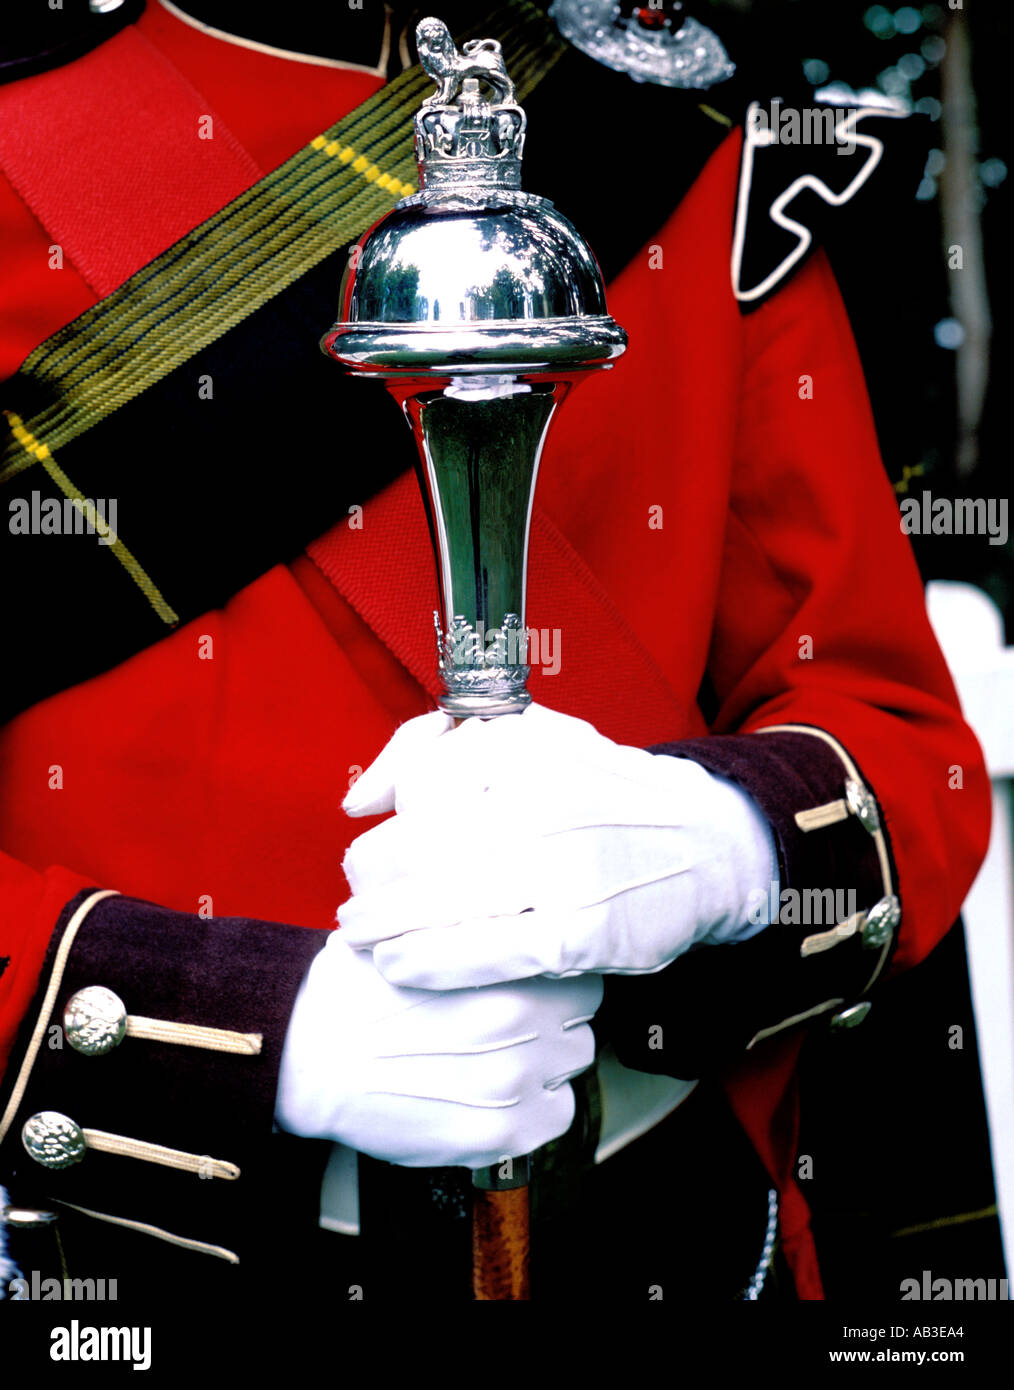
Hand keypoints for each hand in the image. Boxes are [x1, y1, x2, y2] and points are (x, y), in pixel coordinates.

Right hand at [275, 933, 600, 1167]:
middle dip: (553, 1019)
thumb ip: (476, 927)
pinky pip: (555, 1119)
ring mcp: (517, 1081)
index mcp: (508, 967)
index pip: (579, 969)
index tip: (536, 982)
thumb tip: (517, 913)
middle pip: (580, 1020)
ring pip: (571, 1066)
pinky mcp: (501, 1132)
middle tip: (511, 1022)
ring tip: (498, 1058)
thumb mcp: (416, 929)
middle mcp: (524, 1023)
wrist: (306, 1057)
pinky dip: (534, 1109)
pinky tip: (494, 1094)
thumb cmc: (354, 991)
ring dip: (546, 1062)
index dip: (555, 976)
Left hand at [338, 703, 776, 988]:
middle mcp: (544, 803)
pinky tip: (402, 965)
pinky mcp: (582, 930)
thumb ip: (432, 752)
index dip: (381, 837)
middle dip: (374, 887)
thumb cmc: (600, 794)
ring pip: (449, 902)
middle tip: (351, 911)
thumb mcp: (529, 741)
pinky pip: (489, 951)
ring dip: (388, 927)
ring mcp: (565, 870)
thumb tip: (360, 800)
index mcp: (526, 752)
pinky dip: (435, 961)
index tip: (363, 863)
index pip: (421, 792)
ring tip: (360, 940)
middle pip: (424, 849)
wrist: (707, 844)